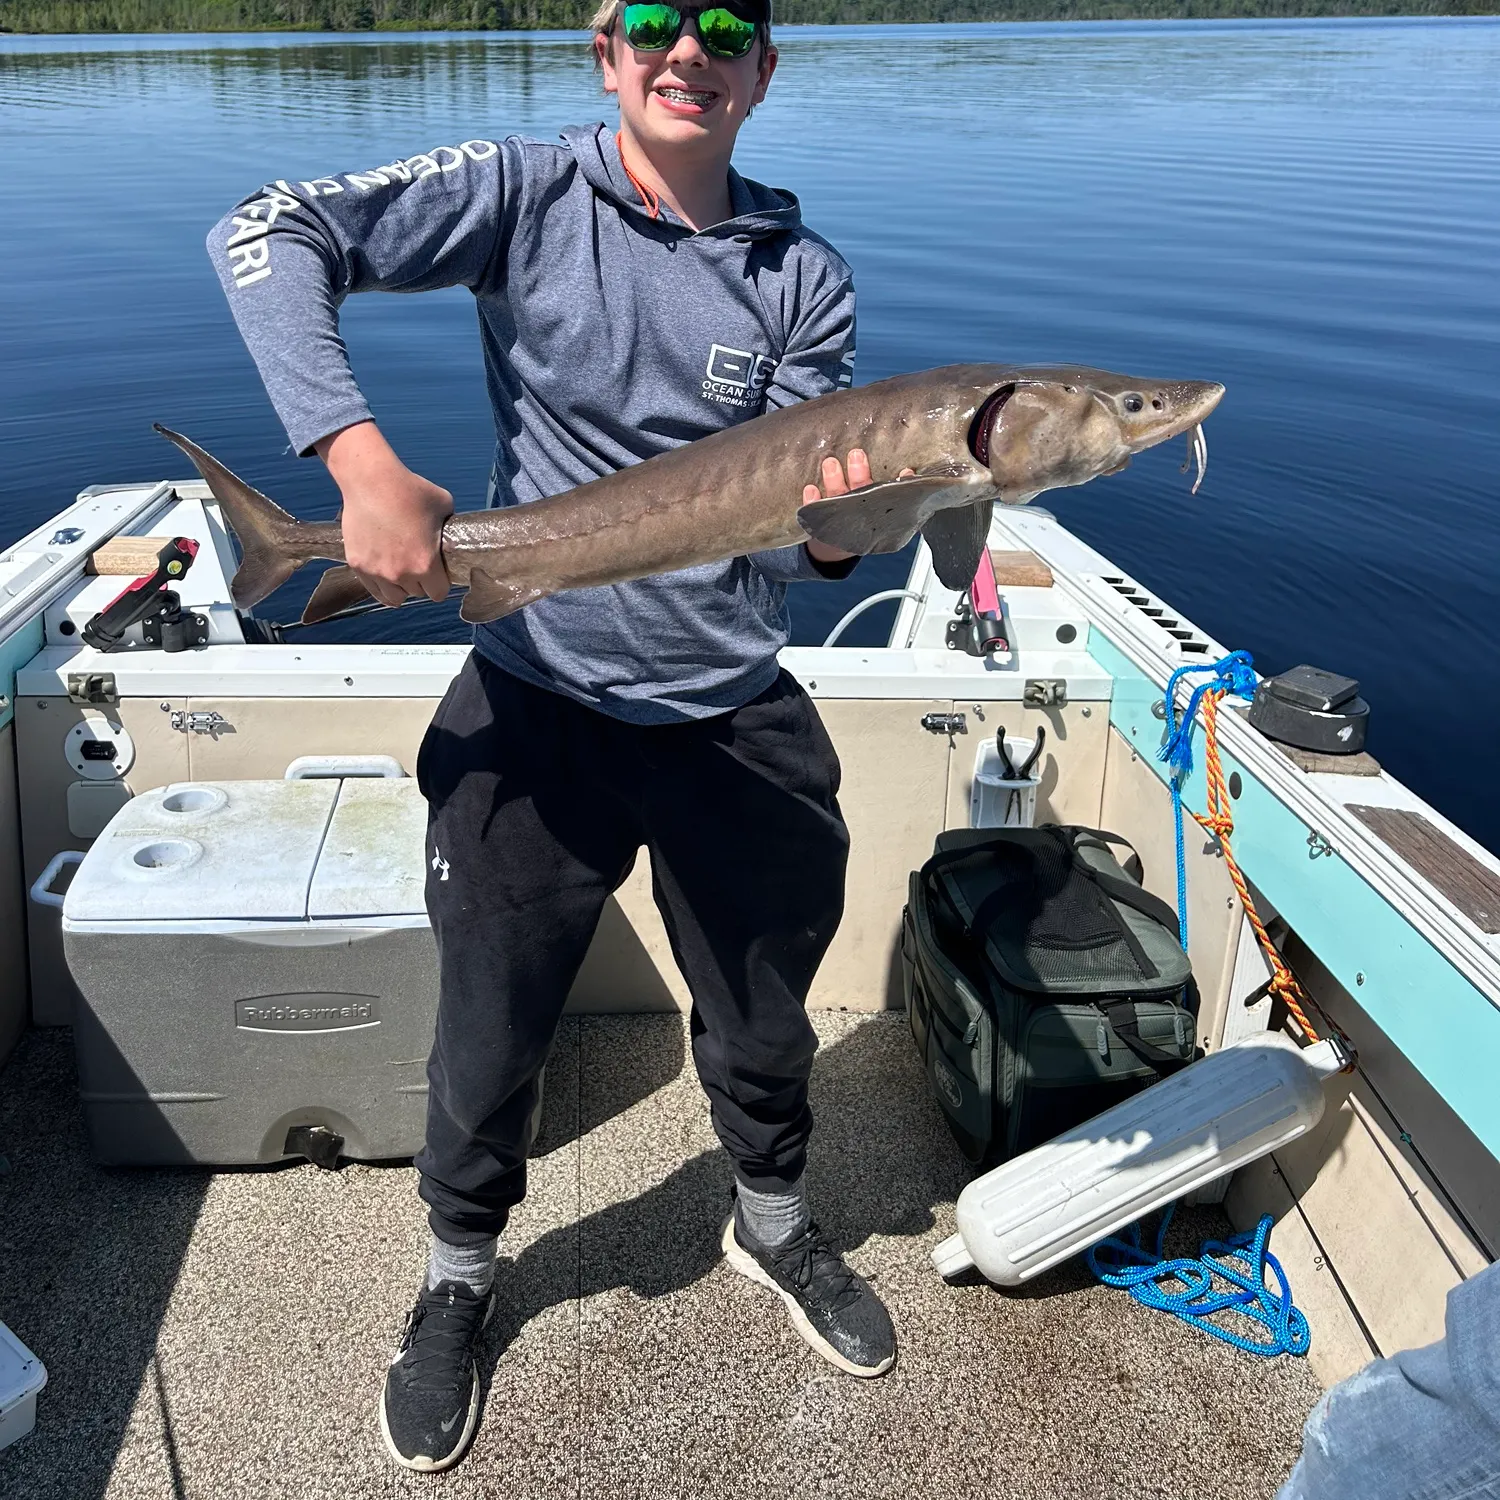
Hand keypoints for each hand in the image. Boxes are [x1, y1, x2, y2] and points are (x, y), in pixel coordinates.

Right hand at [315, 422, 452, 607]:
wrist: (371, 480)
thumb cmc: (410, 490)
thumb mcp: (444, 506)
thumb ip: (448, 528)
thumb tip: (452, 535)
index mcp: (425, 564)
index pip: (438, 593)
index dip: (441, 584)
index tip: (439, 574)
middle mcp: (400, 573)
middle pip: (417, 594)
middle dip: (421, 583)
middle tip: (419, 566)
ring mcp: (376, 571)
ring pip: (394, 598)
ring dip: (401, 589)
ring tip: (402, 574)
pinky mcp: (357, 564)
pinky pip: (373, 590)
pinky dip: (381, 586)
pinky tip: (385, 577)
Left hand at [801, 449, 914, 563]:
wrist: (836, 546)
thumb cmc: (861, 517)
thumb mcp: (880, 508)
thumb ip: (894, 490)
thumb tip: (909, 472)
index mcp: (876, 513)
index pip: (888, 498)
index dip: (897, 486)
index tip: (905, 472)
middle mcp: (857, 516)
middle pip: (860, 496)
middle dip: (859, 475)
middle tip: (856, 454)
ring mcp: (838, 519)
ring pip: (837, 500)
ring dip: (834, 481)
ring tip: (830, 463)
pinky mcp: (818, 522)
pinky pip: (814, 512)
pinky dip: (812, 501)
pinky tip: (810, 489)